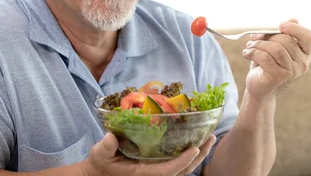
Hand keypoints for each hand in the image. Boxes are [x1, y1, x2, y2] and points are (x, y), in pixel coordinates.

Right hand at [84, 131, 216, 175]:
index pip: (167, 171)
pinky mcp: (159, 167)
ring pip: (184, 168)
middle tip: (210, 139)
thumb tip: (111, 138)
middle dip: (198, 156)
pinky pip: (179, 164)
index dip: (182, 162)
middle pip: (182, 171)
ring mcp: (158, 171)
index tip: (194, 150)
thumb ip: (105, 148)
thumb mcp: (100, 154)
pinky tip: (198, 142)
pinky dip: (191, 155)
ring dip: (199, 155)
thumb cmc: (101, 163)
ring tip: (210, 139)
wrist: (100, 173)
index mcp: (143, 174)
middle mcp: (154, 175)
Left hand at [242, 19, 310, 99]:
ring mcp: (291, 72)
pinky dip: (253, 52)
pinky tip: (247, 53)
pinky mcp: (278, 77)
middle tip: (255, 38)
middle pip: (287, 40)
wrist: (259, 88)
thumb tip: (292, 19)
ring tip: (250, 46)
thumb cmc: (267, 64)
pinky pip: (265, 57)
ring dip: (258, 44)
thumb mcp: (274, 46)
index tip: (280, 25)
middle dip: (268, 36)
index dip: (295, 28)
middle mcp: (302, 63)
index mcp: (304, 53)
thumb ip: (281, 33)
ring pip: (276, 48)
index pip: (308, 37)